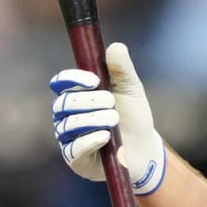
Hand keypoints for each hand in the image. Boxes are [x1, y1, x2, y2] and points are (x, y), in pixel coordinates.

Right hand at [50, 43, 166, 194]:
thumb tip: (115, 46)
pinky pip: (73, 149)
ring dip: (93, 120)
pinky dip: (89, 140)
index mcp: (76, 94)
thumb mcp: (131, 90)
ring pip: (68, 125)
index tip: (94, 80)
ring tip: (114, 120)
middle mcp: (67, 115)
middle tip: (111, 103)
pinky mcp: (75, 159)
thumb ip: (122, 69)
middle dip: (89, 101)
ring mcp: (68, 138)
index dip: (73, 79)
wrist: (145, 148)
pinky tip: (105, 137)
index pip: (61, 82)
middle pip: (63, 103)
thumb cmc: (133, 116)